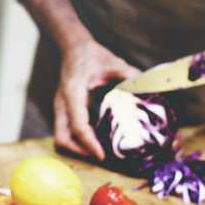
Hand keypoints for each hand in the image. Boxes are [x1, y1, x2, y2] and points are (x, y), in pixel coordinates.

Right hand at [55, 40, 140, 160]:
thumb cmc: (91, 55)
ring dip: (76, 149)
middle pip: (62, 138)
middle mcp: (62, 103)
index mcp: (72, 93)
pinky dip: (76, 141)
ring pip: (61, 138)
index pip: (77, 125)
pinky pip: (65, 132)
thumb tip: (145, 88)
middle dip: (79, 152)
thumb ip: (128, 74)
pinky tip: (93, 141)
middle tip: (100, 156)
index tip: (102, 155)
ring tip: (97, 152)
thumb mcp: (112, 62)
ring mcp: (60, 108)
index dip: (89, 143)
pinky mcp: (62, 111)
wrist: (73, 48)